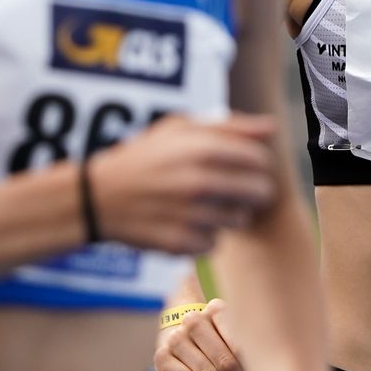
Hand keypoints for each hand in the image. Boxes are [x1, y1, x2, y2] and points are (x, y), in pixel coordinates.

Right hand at [85, 113, 277, 255]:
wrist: (98, 197)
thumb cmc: (145, 157)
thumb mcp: (180, 129)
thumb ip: (230, 126)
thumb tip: (272, 127)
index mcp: (203, 149)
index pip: (261, 161)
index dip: (259, 165)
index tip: (246, 167)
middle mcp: (200, 183)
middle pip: (259, 193)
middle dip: (253, 192)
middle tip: (234, 189)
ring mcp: (191, 216)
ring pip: (239, 220)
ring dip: (228, 214)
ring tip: (201, 204)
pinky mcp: (181, 244)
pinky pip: (215, 243)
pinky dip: (205, 236)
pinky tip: (184, 223)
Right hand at [155, 297, 257, 370]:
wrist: (182, 339)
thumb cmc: (219, 342)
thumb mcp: (236, 339)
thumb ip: (253, 353)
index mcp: (216, 309)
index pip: (241, 344)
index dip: (255, 369)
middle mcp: (193, 320)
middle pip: (225, 362)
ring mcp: (175, 339)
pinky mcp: (163, 359)